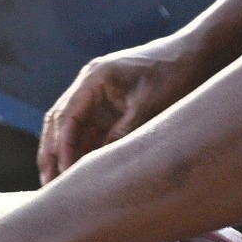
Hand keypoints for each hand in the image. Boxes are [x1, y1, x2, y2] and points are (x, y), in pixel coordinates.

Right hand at [38, 36, 210, 182]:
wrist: (194, 55)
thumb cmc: (173, 74)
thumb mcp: (150, 107)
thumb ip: (124, 134)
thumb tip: (100, 166)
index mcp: (94, 78)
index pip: (67, 116)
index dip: (62, 147)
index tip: (63, 174)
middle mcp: (89, 86)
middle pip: (59, 123)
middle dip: (52, 154)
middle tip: (48, 186)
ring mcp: (97, 96)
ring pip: (71, 130)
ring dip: (63, 156)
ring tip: (58, 186)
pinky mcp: (108, 108)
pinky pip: (88, 132)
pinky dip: (82, 152)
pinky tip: (80, 174)